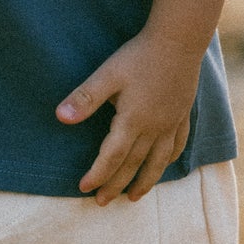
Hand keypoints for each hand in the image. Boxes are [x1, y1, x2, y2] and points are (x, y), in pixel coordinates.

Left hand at [56, 29, 201, 202]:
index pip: (112, 157)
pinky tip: (164, 164)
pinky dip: (168, 160)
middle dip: (116, 185)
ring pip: (157, 162)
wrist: (179, 40)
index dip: (97, 175)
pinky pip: (176, 145)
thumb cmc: (140, 56)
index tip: (83, 189)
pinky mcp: (182, 114)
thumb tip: (60, 118)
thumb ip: (85, 98)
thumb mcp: (107, 74)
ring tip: (134, 198)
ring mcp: (171, 123)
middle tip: (102, 202)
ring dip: (145, 182)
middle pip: (133, 165)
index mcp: (132, 121)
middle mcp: (153, 128)